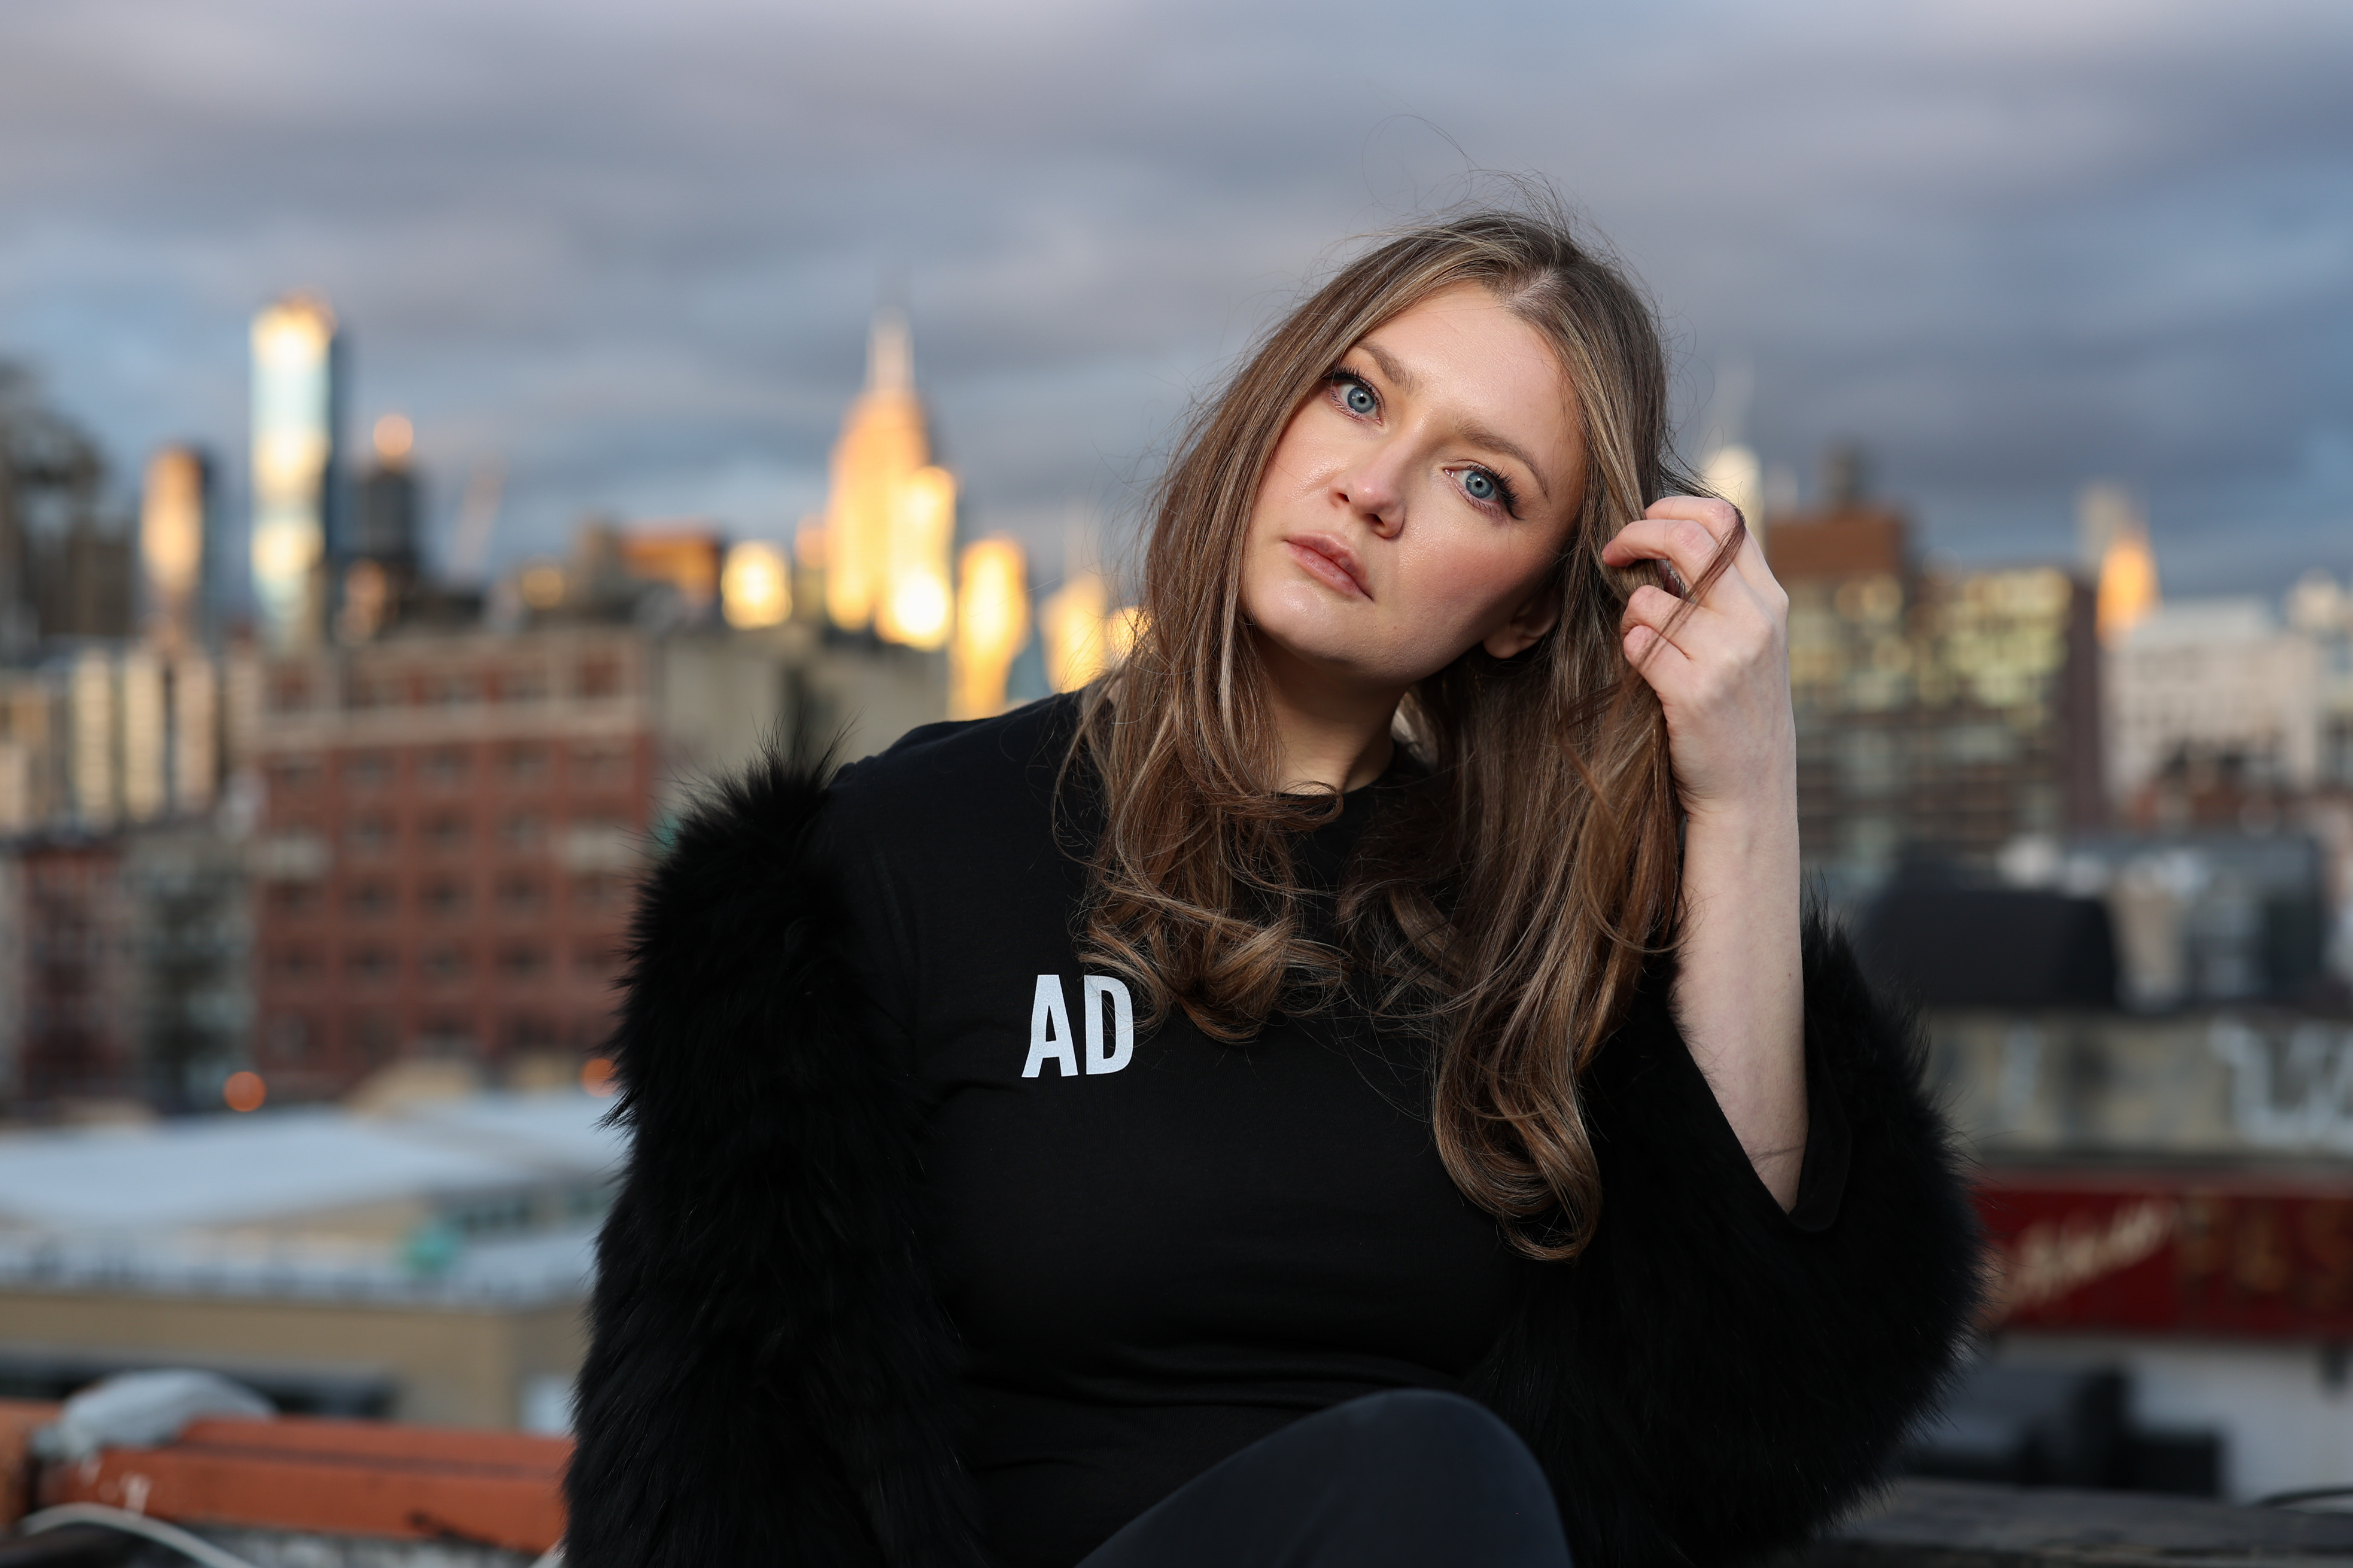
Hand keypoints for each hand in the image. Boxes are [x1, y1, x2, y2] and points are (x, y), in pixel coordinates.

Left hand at [1597, 496, 1794, 823]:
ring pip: (1649, 598)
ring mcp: (1727, 655)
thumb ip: (1724, 593)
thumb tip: (1666, 539)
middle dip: (1636, 534)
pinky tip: (1644, 671)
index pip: (1725, 519)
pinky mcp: (1695, 690)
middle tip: (1613, 552)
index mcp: (1769, 601)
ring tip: (1641, 640)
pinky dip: (1629, 649)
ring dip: (1629, 613)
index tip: (1645, 523)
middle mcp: (1755, 620)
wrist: (1749, 788)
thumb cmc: (1737, 710)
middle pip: (1686, 538)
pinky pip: (1637, 644)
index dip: (1674, 508)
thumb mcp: (1752, 643)